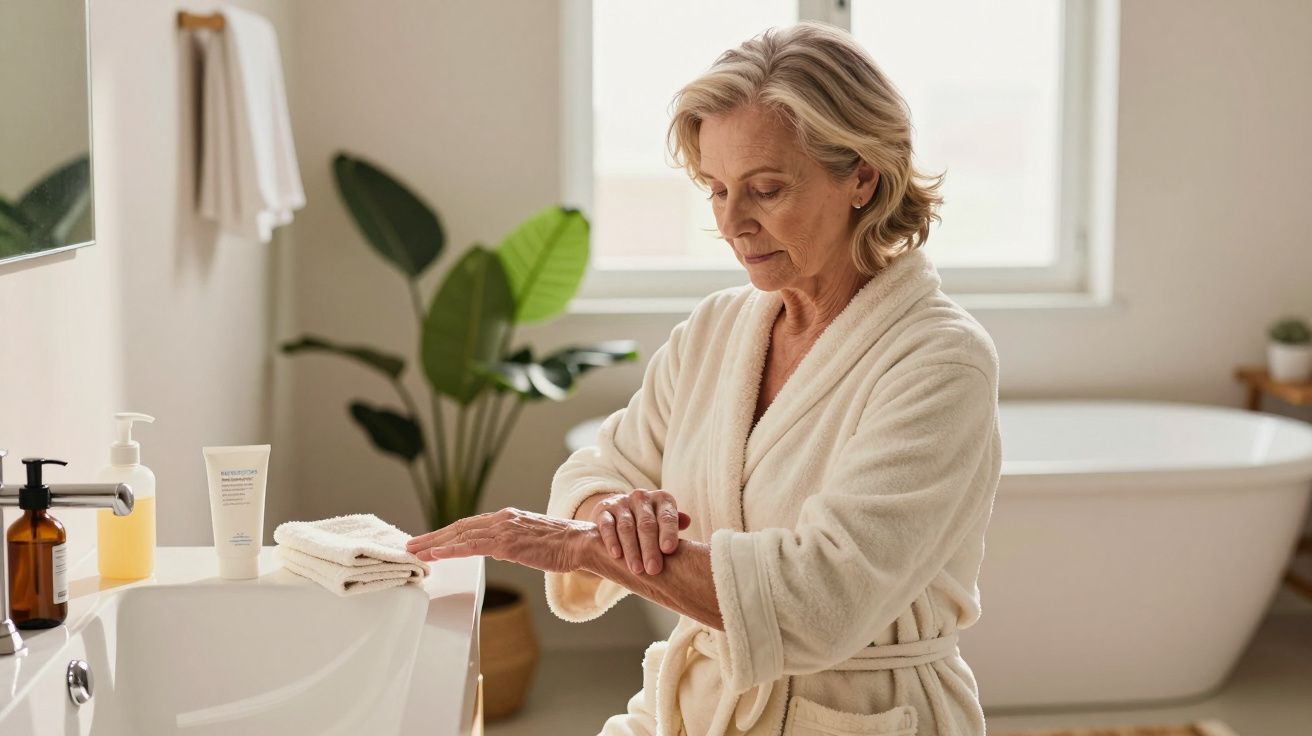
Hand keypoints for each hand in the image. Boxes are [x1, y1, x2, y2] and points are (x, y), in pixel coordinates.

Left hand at [405, 507, 596, 573]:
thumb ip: (511, 543)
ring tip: (415, 552)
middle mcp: (502, 519)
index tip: (430, 541)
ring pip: (460, 535)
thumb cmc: (562, 546)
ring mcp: (503, 530)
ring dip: (434, 543)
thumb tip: (498, 551)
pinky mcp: (507, 543)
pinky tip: (436, 554)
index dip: (447, 533)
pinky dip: (452, 549)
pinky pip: (473, 546)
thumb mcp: (531, 542)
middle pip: (459, 527)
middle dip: (432, 537)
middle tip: (412, 545)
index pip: (469, 524)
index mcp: (507, 518)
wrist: (580, 543)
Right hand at [590, 489, 689, 575]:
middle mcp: (642, 498)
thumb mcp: (664, 520)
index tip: (669, 550)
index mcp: (662, 499)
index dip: (668, 532)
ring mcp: (621, 503)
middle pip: (647, 524)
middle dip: (650, 548)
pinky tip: (616, 555)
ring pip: (626, 527)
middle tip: (653, 569)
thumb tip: (687, 521)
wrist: (619, 511)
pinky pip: (607, 526)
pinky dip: (611, 541)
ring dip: (632, 549)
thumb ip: (675, 523)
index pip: (667, 516)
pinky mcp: (604, 511)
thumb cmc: (650, 522)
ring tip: (637, 569)